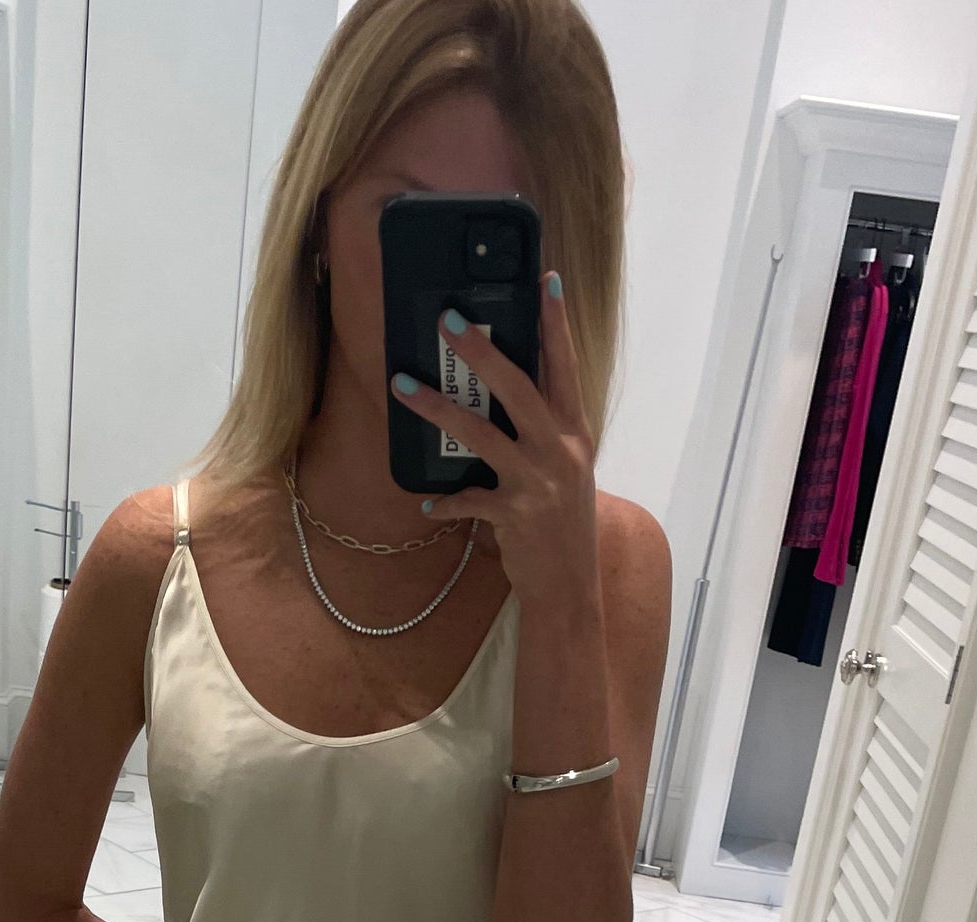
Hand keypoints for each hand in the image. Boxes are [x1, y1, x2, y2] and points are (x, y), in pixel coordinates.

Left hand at [390, 274, 600, 614]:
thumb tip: (498, 402)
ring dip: (438, 409)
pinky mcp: (516, 514)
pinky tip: (428, 505)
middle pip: (519, 387)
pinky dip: (447, 502)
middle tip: (450, 319)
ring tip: (403, 387)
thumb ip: (540, 436)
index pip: (565, 367)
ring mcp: (539, 481)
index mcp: (574, 433)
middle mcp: (560, 450)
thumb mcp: (563, 472)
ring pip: (482, 434)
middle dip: (482, 352)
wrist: (570, 588)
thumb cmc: (561, 526)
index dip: (555, 324)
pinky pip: (469, 499)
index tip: (545, 279)